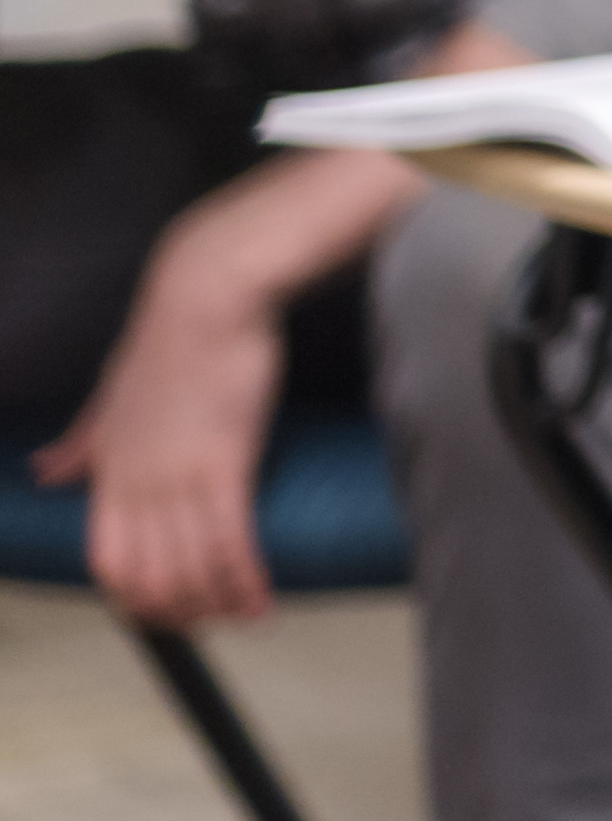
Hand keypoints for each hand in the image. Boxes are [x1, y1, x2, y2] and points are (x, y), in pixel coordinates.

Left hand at [34, 273, 291, 627]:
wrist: (207, 295)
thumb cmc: (166, 340)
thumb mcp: (110, 395)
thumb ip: (81, 441)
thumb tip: (41, 471)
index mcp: (109, 470)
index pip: (106, 562)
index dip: (135, 602)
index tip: (169, 614)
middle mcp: (137, 482)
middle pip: (147, 579)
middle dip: (182, 613)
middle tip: (214, 623)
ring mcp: (178, 474)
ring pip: (189, 568)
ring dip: (219, 604)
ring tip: (248, 616)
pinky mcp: (225, 460)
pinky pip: (231, 540)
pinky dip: (246, 579)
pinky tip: (264, 600)